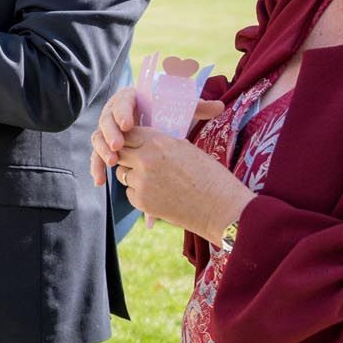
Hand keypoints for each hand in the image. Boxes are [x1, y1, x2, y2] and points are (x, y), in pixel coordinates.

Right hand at [88, 87, 223, 185]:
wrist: (157, 126)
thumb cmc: (169, 116)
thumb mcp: (182, 111)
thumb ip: (198, 108)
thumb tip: (219, 105)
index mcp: (130, 99)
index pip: (122, 102)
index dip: (122, 113)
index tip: (128, 125)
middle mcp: (114, 113)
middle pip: (106, 120)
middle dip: (110, 134)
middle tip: (119, 147)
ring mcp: (107, 130)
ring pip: (98, 138)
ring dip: (102, 150)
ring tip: (112, 162)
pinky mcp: (105, 146)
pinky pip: (97, 155)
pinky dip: (96, 167)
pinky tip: (100, 181)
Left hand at [113, 126, 253, 242]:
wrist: (222, 208)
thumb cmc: (211, 177)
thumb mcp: (187, 150)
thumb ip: (163, 144)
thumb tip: (147, 142)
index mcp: (159, 142)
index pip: (129, 134)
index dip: (131, 138)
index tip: (135, 143)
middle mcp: (145, 159)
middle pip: (120, 152)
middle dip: (127, 155)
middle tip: (139, 161)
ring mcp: (141, 181)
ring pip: (122, 173)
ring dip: (132, 174)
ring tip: (155, 180)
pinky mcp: (140, 201)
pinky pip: (129, 192)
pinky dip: (139, 193)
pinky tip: (159, 195)